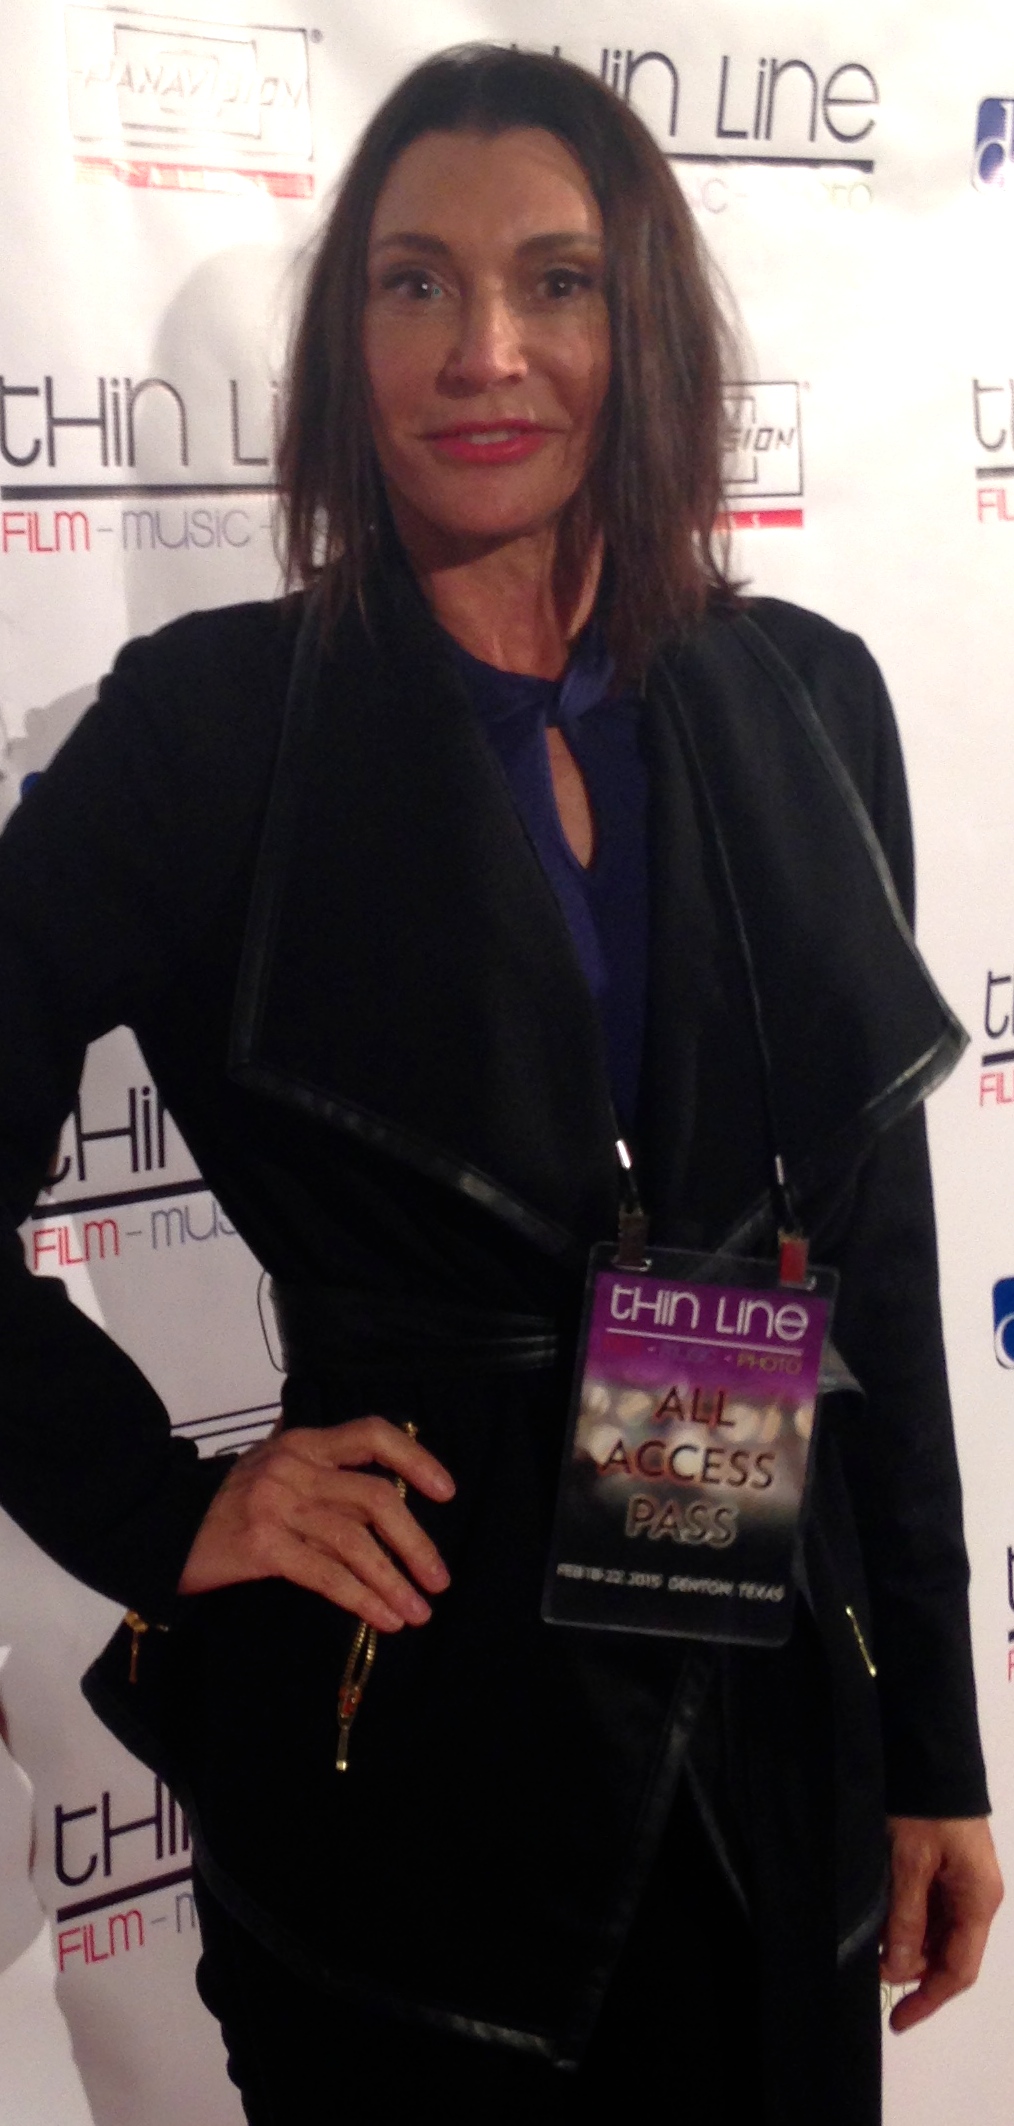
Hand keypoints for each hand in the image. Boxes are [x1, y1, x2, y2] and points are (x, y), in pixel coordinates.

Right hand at [178, 1418, 454, 1632]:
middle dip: (416, 1542)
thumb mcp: (274, 1472)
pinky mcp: (262, 1545)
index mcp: (303, 1442)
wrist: (160, 1526)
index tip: (447, 1492)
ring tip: (418, 1612)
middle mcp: (294, 1466)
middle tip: (439, 1580)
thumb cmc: (226, 1505)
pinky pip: (326, 1574)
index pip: (371, 1434)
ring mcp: (276, 1504)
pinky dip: (363, 1599)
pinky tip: (384, 1618)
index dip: (415, 1460)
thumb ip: (322, 1475)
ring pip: (355, 1541)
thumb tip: (387, 1499)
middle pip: (375, 1497)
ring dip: (394, 1581)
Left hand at [881, 1814, 1002, 2030]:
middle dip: (912, 1970)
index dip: (928, 2000)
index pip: (958, 1970)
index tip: (898, 2019)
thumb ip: (906, 1916)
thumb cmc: (925, 1807)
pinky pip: (931, 1909)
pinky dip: (908, 1922)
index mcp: (978, 1901)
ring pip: (937, 1934)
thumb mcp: (910, 1862)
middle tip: (872, 1971)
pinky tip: (883, 1921)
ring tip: (872, 1947)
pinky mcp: (947, 1868)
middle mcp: (976, 1898)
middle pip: (948, 1954)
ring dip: (907, 1945)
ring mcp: (963, 1883)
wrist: (931, 1753)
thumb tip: (898, 1968)